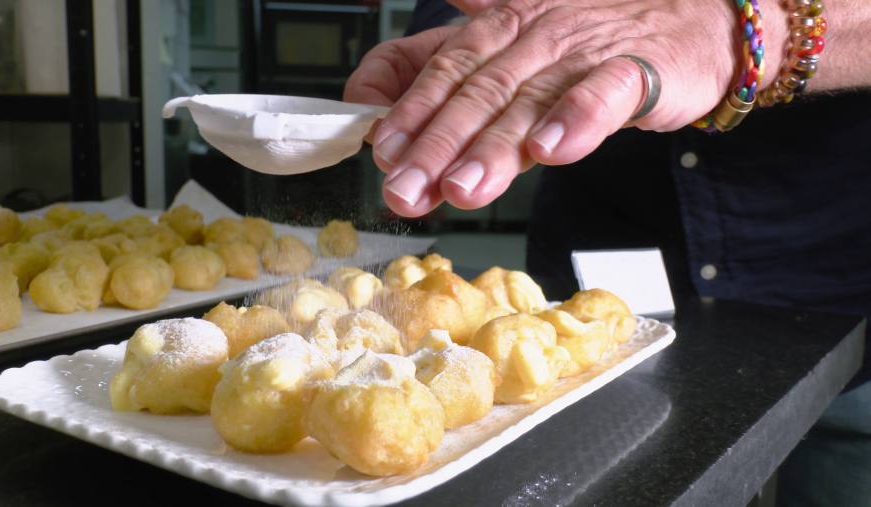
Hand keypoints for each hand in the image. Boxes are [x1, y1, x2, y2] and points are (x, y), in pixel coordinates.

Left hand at [347, 0, 785, 216]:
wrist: (690, 21)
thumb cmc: (590, 42)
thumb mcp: (512, 50)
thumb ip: (448, 73)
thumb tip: (370, 97)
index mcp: (497, 28)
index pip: (441, 68)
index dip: (408, 110)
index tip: (380, 152)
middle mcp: (534, 36)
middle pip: (476, 92)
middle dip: (435, 146)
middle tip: (406, 191)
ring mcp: (584, 50)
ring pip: (530, 99)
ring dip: (494, 147)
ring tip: (464, 188)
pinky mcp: (638, 68)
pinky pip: (604, 92)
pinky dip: (578, 118)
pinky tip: (553, 150)